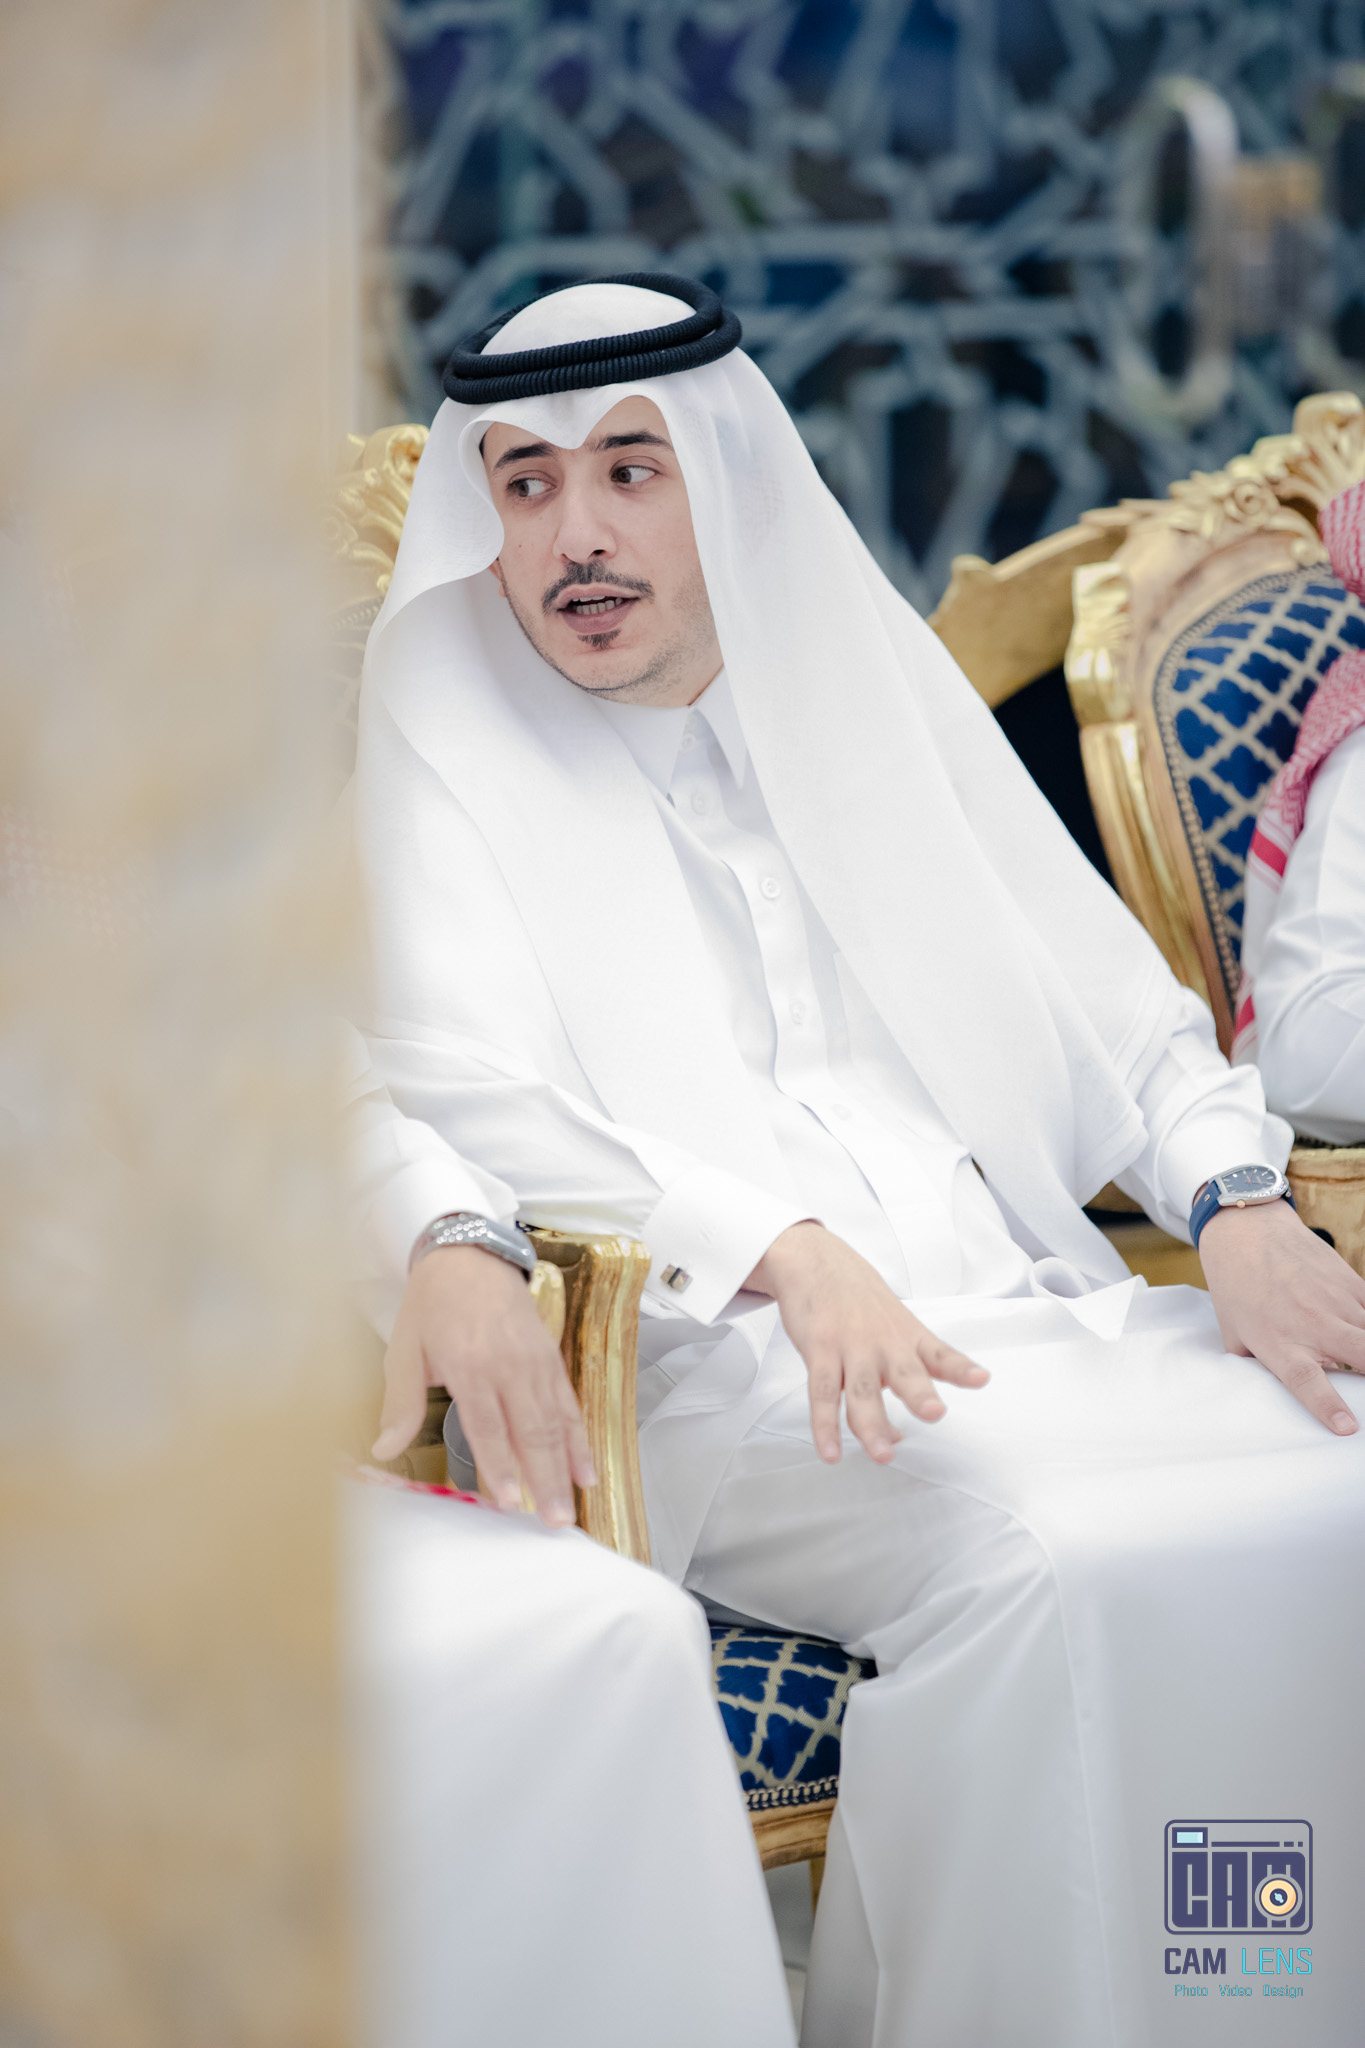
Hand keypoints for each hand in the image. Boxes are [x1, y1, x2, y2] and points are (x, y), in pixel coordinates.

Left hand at [371, 1244, 595, 1523]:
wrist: (470, 1255)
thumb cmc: (431, 1305)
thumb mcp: (404, 1349)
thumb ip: (399, 1403)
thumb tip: (383, 1451)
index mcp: (470, 1364)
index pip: (488, 1425)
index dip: (500, 1464)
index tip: (509, 1501)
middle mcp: (509, 1365)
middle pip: (532, 1431)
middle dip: (544, 1479)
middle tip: (553, 1521)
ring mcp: (535, 1362)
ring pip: (556, 1422)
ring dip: (566, 1468)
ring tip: (569, 1508)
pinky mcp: (551, 1358)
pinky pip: (569, 1405)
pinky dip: (579, 1439)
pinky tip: (585, 1470)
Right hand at [745, 1221, 988, 1462]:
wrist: (815, 1261)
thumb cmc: (859, 1302)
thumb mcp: (891, 1329)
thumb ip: (899, 1383)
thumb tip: (897, 1438)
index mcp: (908, 1335)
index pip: (941, 1353)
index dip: (961, 1368)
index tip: (981, 1378)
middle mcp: (884, 1341)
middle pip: (904, 1371)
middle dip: (918, 1393)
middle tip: (932, 1412)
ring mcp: (850, 1345)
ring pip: (861, 1390)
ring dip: (871, 1425)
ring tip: (882, 1455)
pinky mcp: (819, 1350)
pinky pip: (821, 1394)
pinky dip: (825, 1426)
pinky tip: (830, 1452)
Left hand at [1198, 1197, 1364, 1434]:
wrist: (1249, 1232)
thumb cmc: (1237, 1288)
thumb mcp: (1235, 1335)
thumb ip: (1255, 1367)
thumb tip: (1268, 1395)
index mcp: (1279, 1343)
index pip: (1307, 1382)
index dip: (1329, 1406)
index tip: (1348, 1428)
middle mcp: (1312, 1323)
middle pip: (1362, 1354)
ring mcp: (1336, 1301)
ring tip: (1358, 1356)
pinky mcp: (1351, 1282)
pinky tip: (1362, 1329)